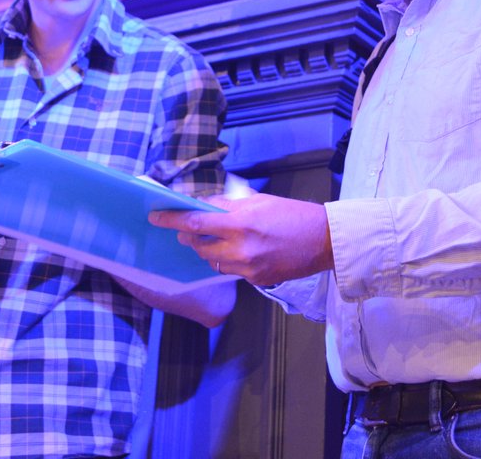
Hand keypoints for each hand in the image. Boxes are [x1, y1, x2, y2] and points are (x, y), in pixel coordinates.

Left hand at [148, 192, 333, 286]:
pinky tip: (244, 250)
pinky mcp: (256, 280)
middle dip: (191, 238)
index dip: (172, 220)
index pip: (195, 222)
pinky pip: (232, 270)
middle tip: (190, 229)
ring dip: (210, 250)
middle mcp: (241, 248)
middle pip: (199, 246)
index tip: (155, 217)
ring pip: (213, 261)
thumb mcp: (258, 201)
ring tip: (221, 239)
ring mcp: (248, 268)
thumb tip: (203, 206)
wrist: (324, 240)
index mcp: (240, 223)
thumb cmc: (293, 214)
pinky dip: (231, 260)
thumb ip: (228, 206)